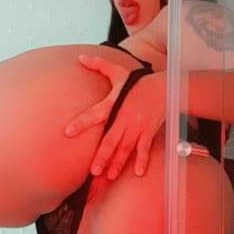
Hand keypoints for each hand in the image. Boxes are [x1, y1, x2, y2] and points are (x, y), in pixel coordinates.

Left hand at [65, 55, 165, 178]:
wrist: (165, 86)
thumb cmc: (138, 81)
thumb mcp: (118, 71)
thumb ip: (99, 65)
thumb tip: (80, 57)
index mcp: (114, 104)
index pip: (94, 114)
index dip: (81, 123)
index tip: (68, 132)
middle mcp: (125, 117)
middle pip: (111, 139)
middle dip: (102, 156)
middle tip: (93, 170)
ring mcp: (138, 126)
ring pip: (126, 147)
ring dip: (119, 162)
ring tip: (110, 176)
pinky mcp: (149, 131)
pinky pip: (145, 148)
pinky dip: (143, 160)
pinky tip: (139, 173)